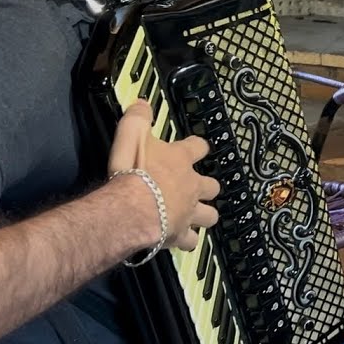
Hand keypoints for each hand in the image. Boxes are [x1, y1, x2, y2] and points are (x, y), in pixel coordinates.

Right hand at [109, 100, 219, 251]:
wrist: (132, 208)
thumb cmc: (132, 170)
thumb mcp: (131, 134)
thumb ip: (138, 118)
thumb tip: (143, 103)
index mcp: (180, 160)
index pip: (199, 147)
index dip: (198, 147)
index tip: (197, 147)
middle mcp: (191, 186)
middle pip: (212, 186)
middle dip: (207, 187)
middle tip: (196, 188)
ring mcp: (189, 212)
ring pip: (209, 215)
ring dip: (204, 215)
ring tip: (195, 216)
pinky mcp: (180, 235)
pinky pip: (190, 241)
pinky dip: (187, 240)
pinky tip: (181, 240)